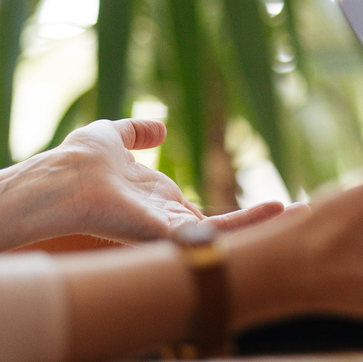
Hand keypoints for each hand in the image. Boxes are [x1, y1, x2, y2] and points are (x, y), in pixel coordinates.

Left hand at [18, 119, 281, 245]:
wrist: (62, 178)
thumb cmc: (78, 161)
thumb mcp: (114, 137)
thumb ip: (135, 132)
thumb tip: (159, 127)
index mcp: (159, 205)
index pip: (205, 215)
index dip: (237, 215)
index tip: (268, 210)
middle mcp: (169, 222)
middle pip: (223, 229)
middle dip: (260, 226)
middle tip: (298, 217)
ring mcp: (170, 230)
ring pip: (226, 235)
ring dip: (263, 226)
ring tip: (300, 215)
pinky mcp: (170, 232)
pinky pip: (216, 233)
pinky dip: (250, 225)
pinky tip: (279, 213)